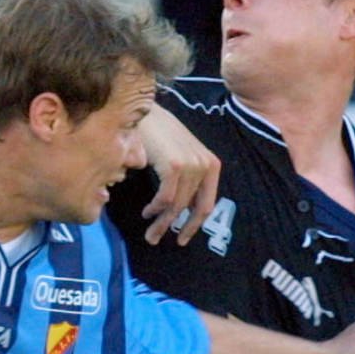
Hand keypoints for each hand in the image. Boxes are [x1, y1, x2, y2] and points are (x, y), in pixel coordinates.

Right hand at [138, 104, 220, 244]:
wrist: (144, 113)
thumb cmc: (158, 135)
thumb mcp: (179, 157)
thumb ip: (184, 179)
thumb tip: (178, 209)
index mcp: (210, 164)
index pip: (206, 204)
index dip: (194, 225)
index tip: (182, 239)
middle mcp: (205, 165)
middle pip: (191, 208)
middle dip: (174, 228)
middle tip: (157, 240)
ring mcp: (191, 164)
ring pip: (177, 206)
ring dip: (161, 223)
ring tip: (150, 232)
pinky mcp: (175, 165)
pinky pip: (166, 197)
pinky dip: (155, 208)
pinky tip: (147, 212)